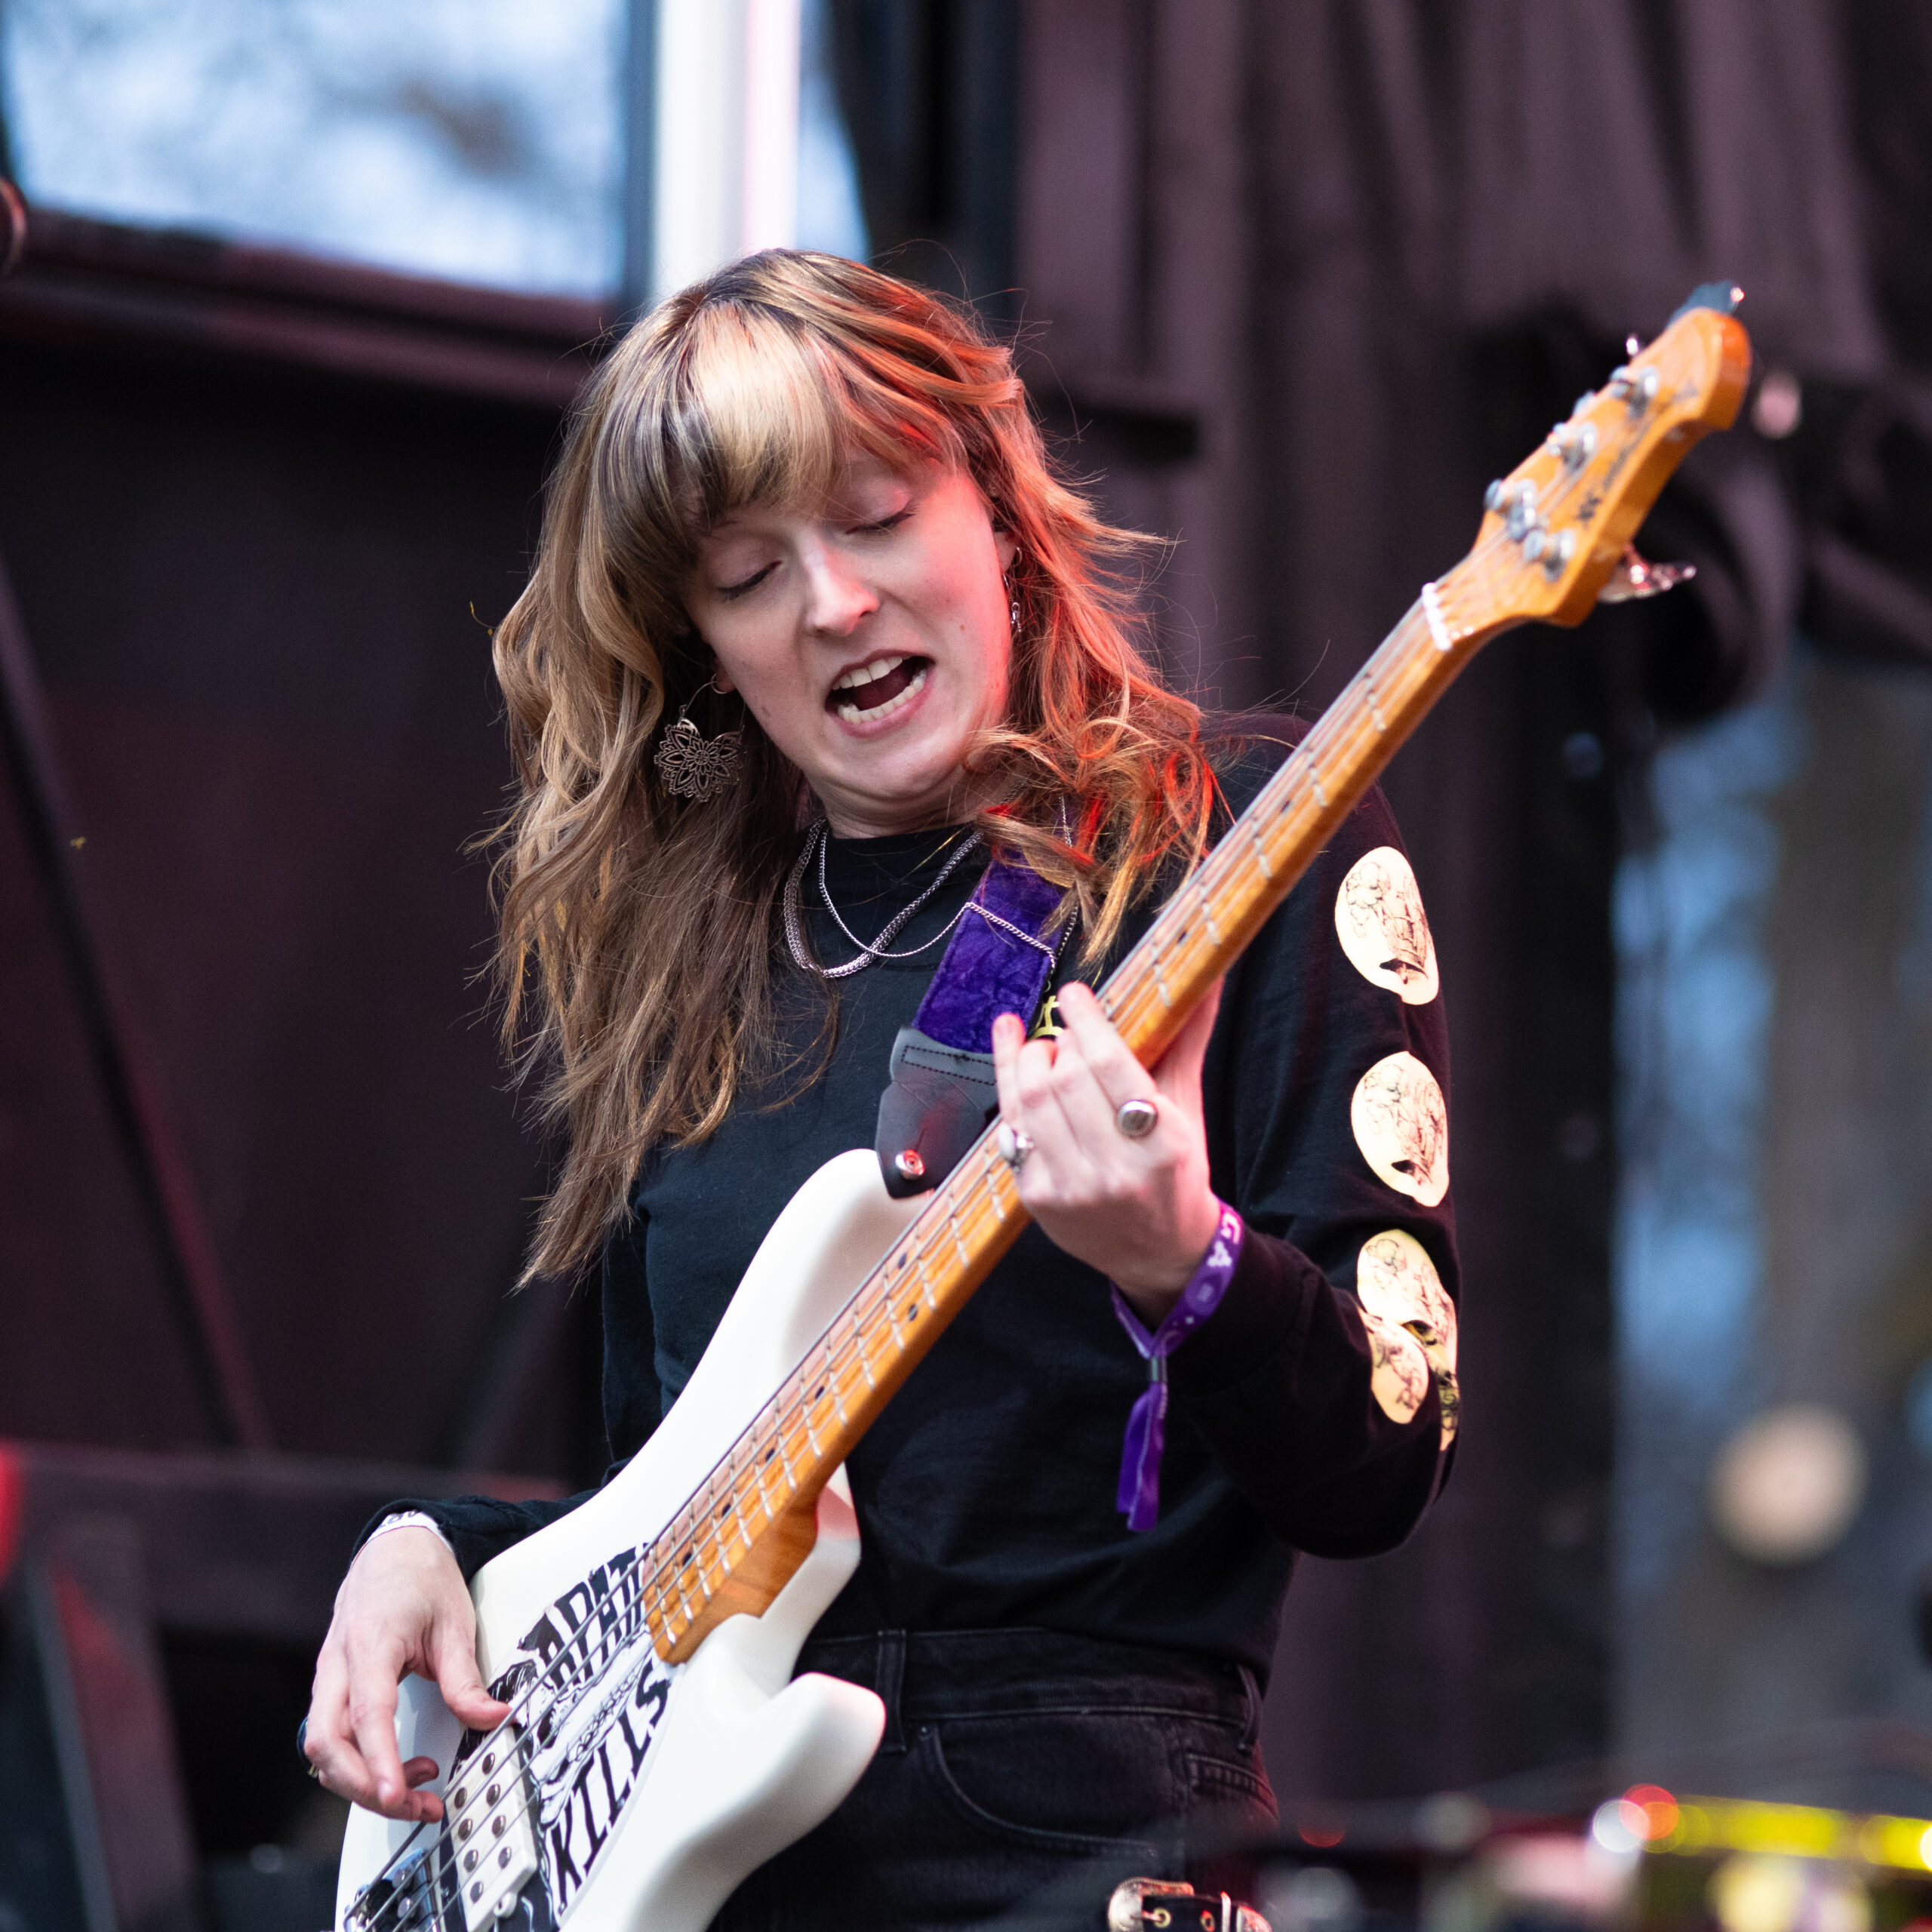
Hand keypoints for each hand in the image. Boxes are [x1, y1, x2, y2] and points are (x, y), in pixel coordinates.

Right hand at [303, 1528, 508, 1820]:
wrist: (394, 1549)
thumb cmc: (421, 1579)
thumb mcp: (455, 1622)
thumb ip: (466, 1678)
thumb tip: (491, 1718)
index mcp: (371, 1644)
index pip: (367, 1714)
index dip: (380, 1760)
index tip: (397, 1793)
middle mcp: (337, 1665)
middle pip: (327, 1745)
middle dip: (367, 1787)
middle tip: (421, 1805)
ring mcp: (328, 1678)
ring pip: (321, 1749)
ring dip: (362, 1782)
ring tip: (418, 1788)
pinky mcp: (330, 1689)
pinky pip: (328, 1739)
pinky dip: (357, 1764)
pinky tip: (397, 1767)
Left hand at [990, 979, 1223, 1320]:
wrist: (1160, 1252)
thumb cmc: (1176, 1171)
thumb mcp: (1188, 1108)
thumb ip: (1187, 1040)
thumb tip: (1205, 979)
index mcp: (1162, 1143)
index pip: (1110, 1063)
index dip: (1085, 1020)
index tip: (1074, 995)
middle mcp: (1116, 1169)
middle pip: (1065, 1077)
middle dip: (1059, 1041)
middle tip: (1065, 1035)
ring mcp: (1071, 1188)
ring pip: (1031, 1100)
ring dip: (1028, 1061)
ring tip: (1043, 1054)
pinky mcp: (1037, 1199)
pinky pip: (1011, 1130)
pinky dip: (1011, 1092)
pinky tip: (1016, 1069)